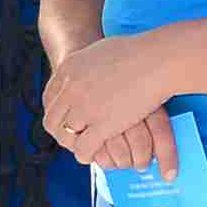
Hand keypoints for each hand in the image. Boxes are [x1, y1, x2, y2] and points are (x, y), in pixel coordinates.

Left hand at [42, 32, 180, 175]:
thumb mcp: (99, 51)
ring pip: (66, 135)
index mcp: (68, 69)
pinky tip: (92, 155)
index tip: (64, 119)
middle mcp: (71, 88)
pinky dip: (86, 154)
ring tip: (81, 148)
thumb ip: (86, 64)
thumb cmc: (138, 52)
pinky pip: (84, 148)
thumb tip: (85, 68)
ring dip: (72, 144)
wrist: (157, 59)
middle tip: (71, 137)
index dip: (57, 112)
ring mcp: (85, 107)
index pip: (50, 98)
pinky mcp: (102, 124)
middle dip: (61, 131)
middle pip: (53, 119)